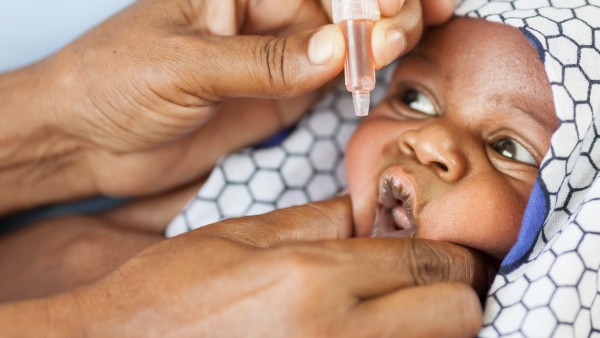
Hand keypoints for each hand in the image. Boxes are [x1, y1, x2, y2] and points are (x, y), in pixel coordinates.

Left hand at [31, 0, 454, 200]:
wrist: (90, 140)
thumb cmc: (114, 83)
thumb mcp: (184, 65)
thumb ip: (263, 61)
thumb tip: (336, 50)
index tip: (388, 7)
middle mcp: (262, 12)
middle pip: (340, 0)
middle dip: (382, 7)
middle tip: (406, 27)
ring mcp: (276, 53)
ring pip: (345, 36)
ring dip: (383, 35)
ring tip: (409, 41)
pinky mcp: (280, 94)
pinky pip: (332, 78)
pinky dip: (363, 73)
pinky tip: (389, 66)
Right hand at [41, 197, 487, 336]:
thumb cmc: (166, 295)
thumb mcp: (236, 236)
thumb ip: (313, 221)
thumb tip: (371, 210)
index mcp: (310, 277)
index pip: (426, 260)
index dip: (448, 252)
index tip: (442, 250)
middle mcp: (335, 336)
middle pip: (457, 313)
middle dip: (454, 293)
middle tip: (425, 285)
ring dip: (433, 328)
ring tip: (394, 311)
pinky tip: (362, 333)